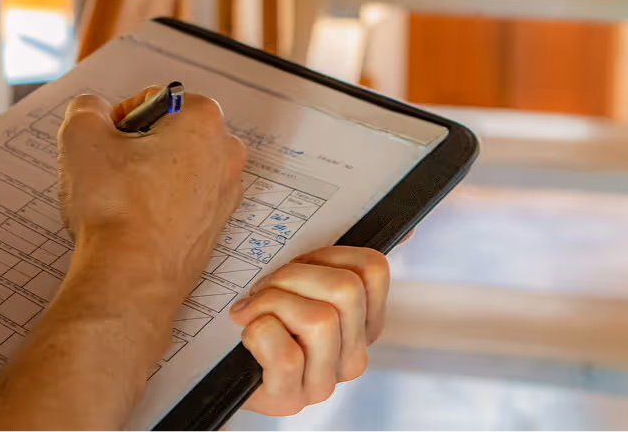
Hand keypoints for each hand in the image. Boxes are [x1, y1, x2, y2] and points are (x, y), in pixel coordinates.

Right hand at [56, 88, 245, 297]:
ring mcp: (225, 194)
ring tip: (121, 199)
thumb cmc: (117, 209)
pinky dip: (158, 206)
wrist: (132, 276)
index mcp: (204, 121)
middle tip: (111, 170)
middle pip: (170, 134)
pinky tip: (134, 222)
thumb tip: (92, 111)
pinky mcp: (214, 227)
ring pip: (175, 169)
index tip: (110, 142)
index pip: (155, 100)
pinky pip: (181, 203)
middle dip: (138, 147)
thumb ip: (86, 108)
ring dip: (147, 177)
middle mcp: (225, 154)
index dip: (122, 118)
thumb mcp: (82, 136)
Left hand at [230, 247, 390, 416]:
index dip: (326, 256)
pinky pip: (286, 355)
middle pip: (345, 290)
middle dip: (293, 277)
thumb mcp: (302, 279)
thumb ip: (344, 257)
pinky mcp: (291, 399)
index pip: (374, 269)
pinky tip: (248, 337)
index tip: (296, 265)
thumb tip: (409, 228)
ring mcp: (325, 382)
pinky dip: (258, 333)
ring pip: (318, 319)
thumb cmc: (263, 313)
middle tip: (264, 288)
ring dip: (271, 304)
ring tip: (252, 313)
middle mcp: (354, 355)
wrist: (218, 361)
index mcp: (365, 323)